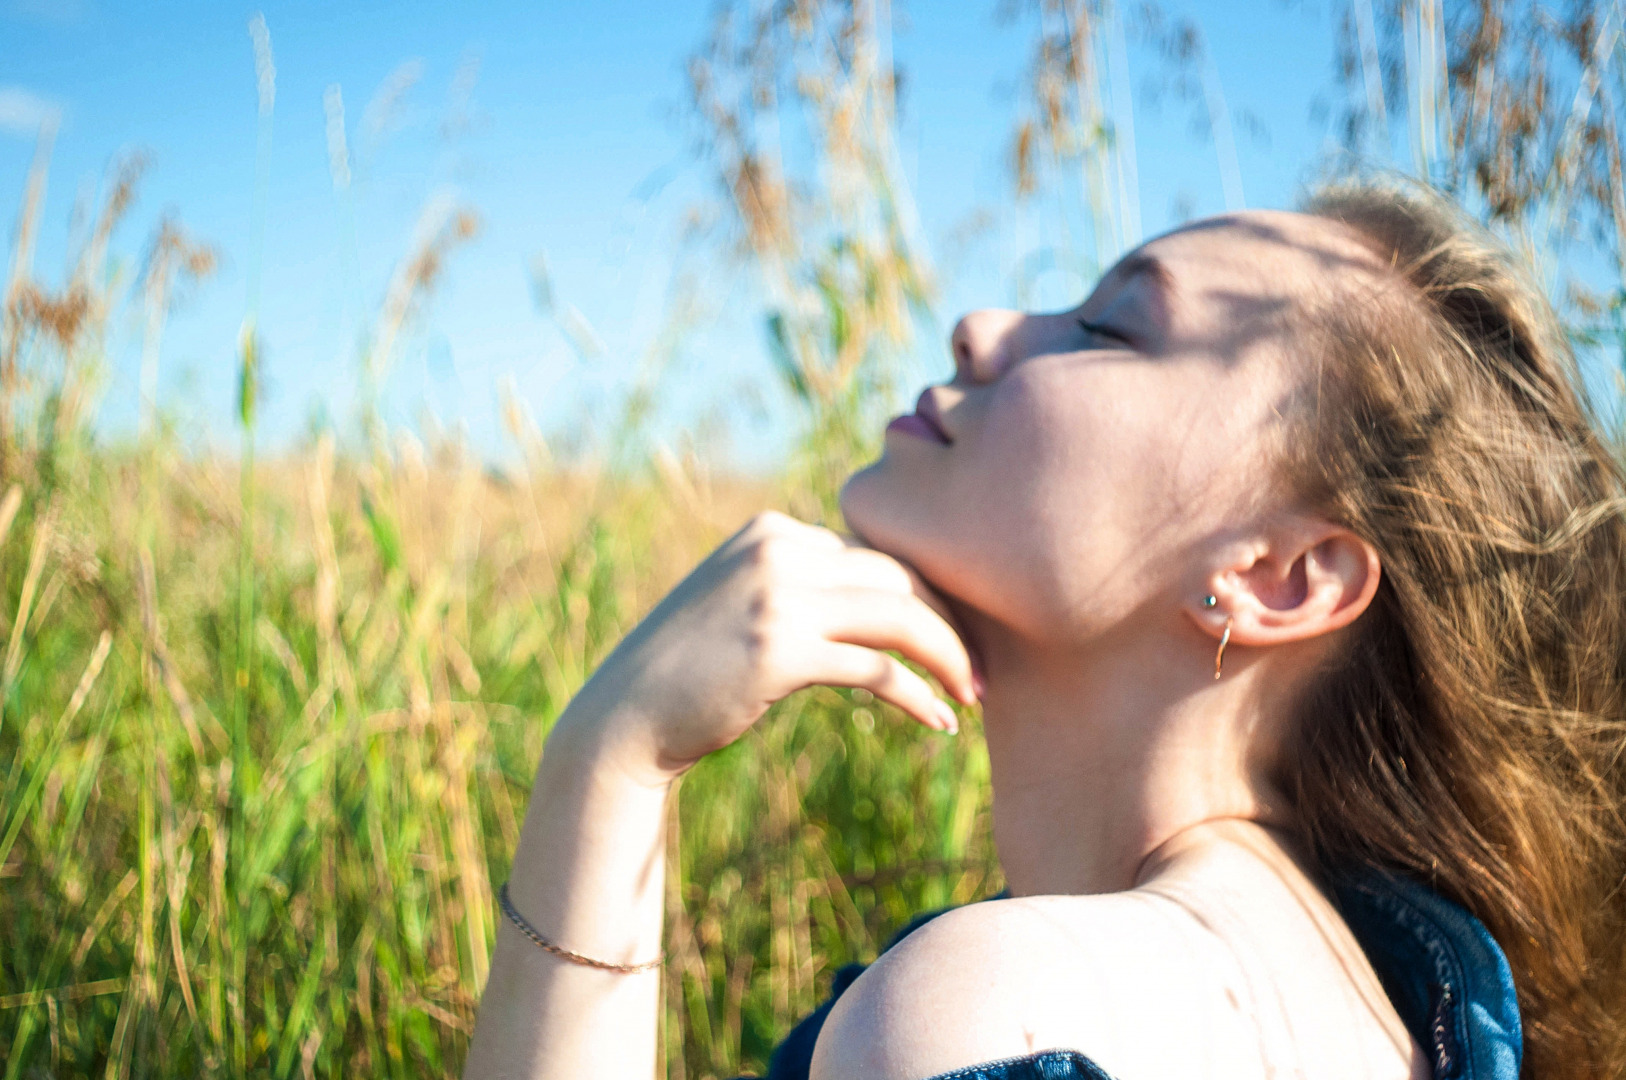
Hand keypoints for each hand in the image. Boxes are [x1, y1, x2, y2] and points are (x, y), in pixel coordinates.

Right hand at [555, 511, 978, 783]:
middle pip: (899, 573)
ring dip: (950, 656)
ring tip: (977, 694)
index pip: (877, 552)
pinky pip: (877, 668)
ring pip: (901, 614)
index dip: (930, 594)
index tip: (959, 637)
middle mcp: (777, 549)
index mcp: (774, 529)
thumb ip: (803, 586)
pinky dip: (919, 694)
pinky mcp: (778, 649)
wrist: (623, 718)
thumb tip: (885, 600)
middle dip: (953, 621)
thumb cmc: (693, 673)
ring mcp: (776, 596)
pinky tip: (941, 721)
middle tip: (984, 668)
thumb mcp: (746, 604)